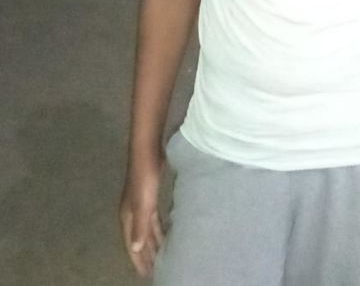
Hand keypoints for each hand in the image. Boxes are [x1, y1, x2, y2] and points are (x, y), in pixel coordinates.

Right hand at [120, 154, 165, 277]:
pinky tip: (166, 232)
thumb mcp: (143, 204)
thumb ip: (140, 227)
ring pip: (147, 229)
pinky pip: (153, 219)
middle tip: (155, 270)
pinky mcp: (150, 195)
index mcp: (128, 217)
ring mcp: (140, 203)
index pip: (133, 244)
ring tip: (162, 256)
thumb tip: (136, 250)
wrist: (147, 151)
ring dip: (153, 242)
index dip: (138, 260)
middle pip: (140, 239)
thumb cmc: (145, 178)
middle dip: (146, 254)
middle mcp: (132, 212)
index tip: (146, 275)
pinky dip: (158, 228)